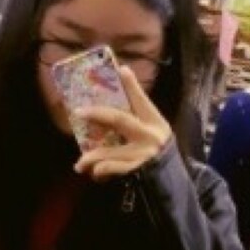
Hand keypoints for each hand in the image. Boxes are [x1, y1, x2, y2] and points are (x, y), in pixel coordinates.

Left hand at [73, 66, 172, 180]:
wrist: (171, 179)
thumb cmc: (156, 151)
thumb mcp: (152, 131)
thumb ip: (136, 118)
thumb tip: (115, 99)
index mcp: (154, 121)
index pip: (141, 99)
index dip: (132, 85)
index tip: (121, 69)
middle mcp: (149, 134)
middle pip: (119, 119)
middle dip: (97, 114)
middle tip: (78, 112)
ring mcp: (142, 153)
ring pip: (110, 151)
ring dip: (91, 157)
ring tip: (79, 164)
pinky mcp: (136, 169)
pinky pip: (112, 168)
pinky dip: (100, 171)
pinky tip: (94, 174)